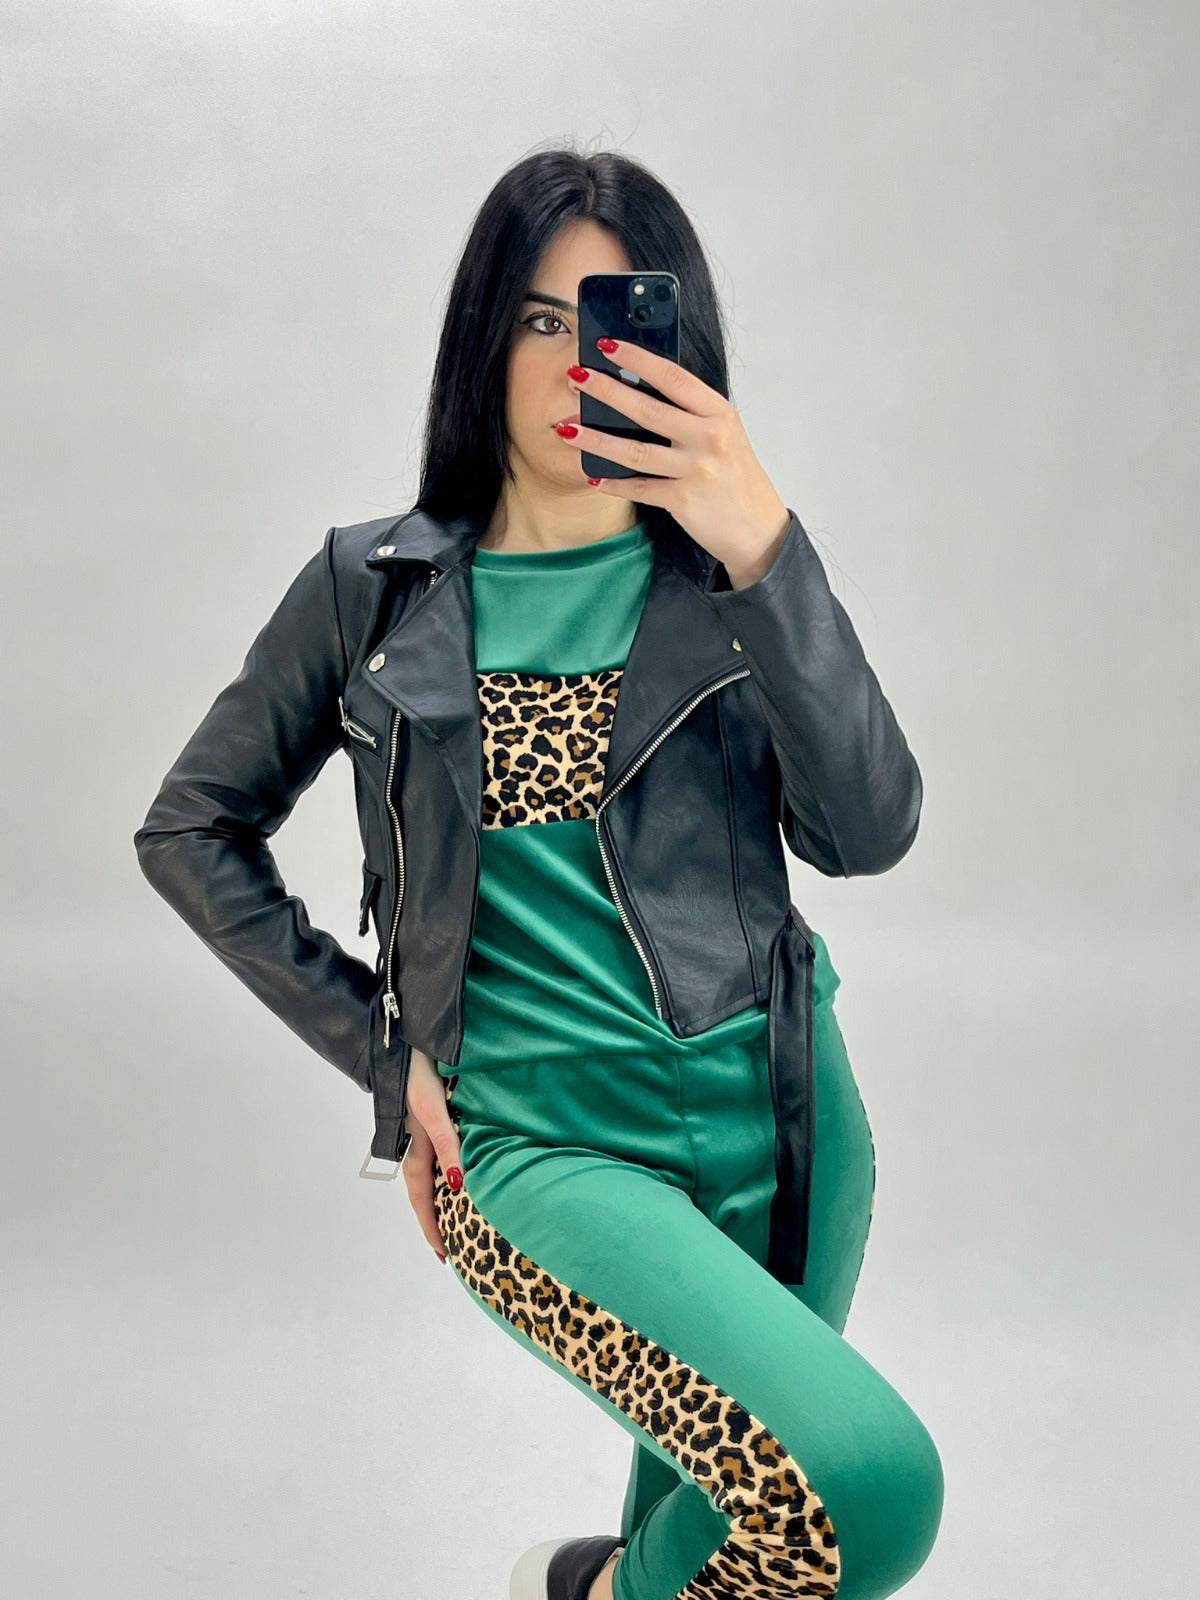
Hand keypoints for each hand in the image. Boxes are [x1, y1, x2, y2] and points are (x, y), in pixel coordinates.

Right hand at [402, 1045, 463, 1263]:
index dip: (433, 1228)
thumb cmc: (418, 1075)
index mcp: (415, 1149)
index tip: (444, 1255)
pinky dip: (441, 1178)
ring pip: (428, 1179)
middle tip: (448, 1251)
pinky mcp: (426, 1122)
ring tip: (452, 1223)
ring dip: (437, 1203)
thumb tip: (458, 1184)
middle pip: (423, 1195)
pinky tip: (454, 1180)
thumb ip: (447, 1143)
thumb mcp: (434, 1109)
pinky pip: (433, 1160)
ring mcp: (419, 1136)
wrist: (403, 1042)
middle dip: (434, 1223)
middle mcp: (416, 1147)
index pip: (423, 1200)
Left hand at [561, 338, 792, 586]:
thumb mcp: (724, 435)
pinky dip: (613, 483)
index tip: (607, 345)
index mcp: (719, 413)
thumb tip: (641, 390)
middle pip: (648, 409)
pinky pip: (639, 488)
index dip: (637, 358)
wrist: (758, 529)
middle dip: (606, 390)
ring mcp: (696, 470)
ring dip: (596, 440)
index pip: (673, 377)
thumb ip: (691, 413)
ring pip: (635, 451)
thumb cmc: (736, 478)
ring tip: (566, 428)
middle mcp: (709, 438)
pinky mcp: (684, 501)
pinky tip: (592, 476)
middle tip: (576, 376)